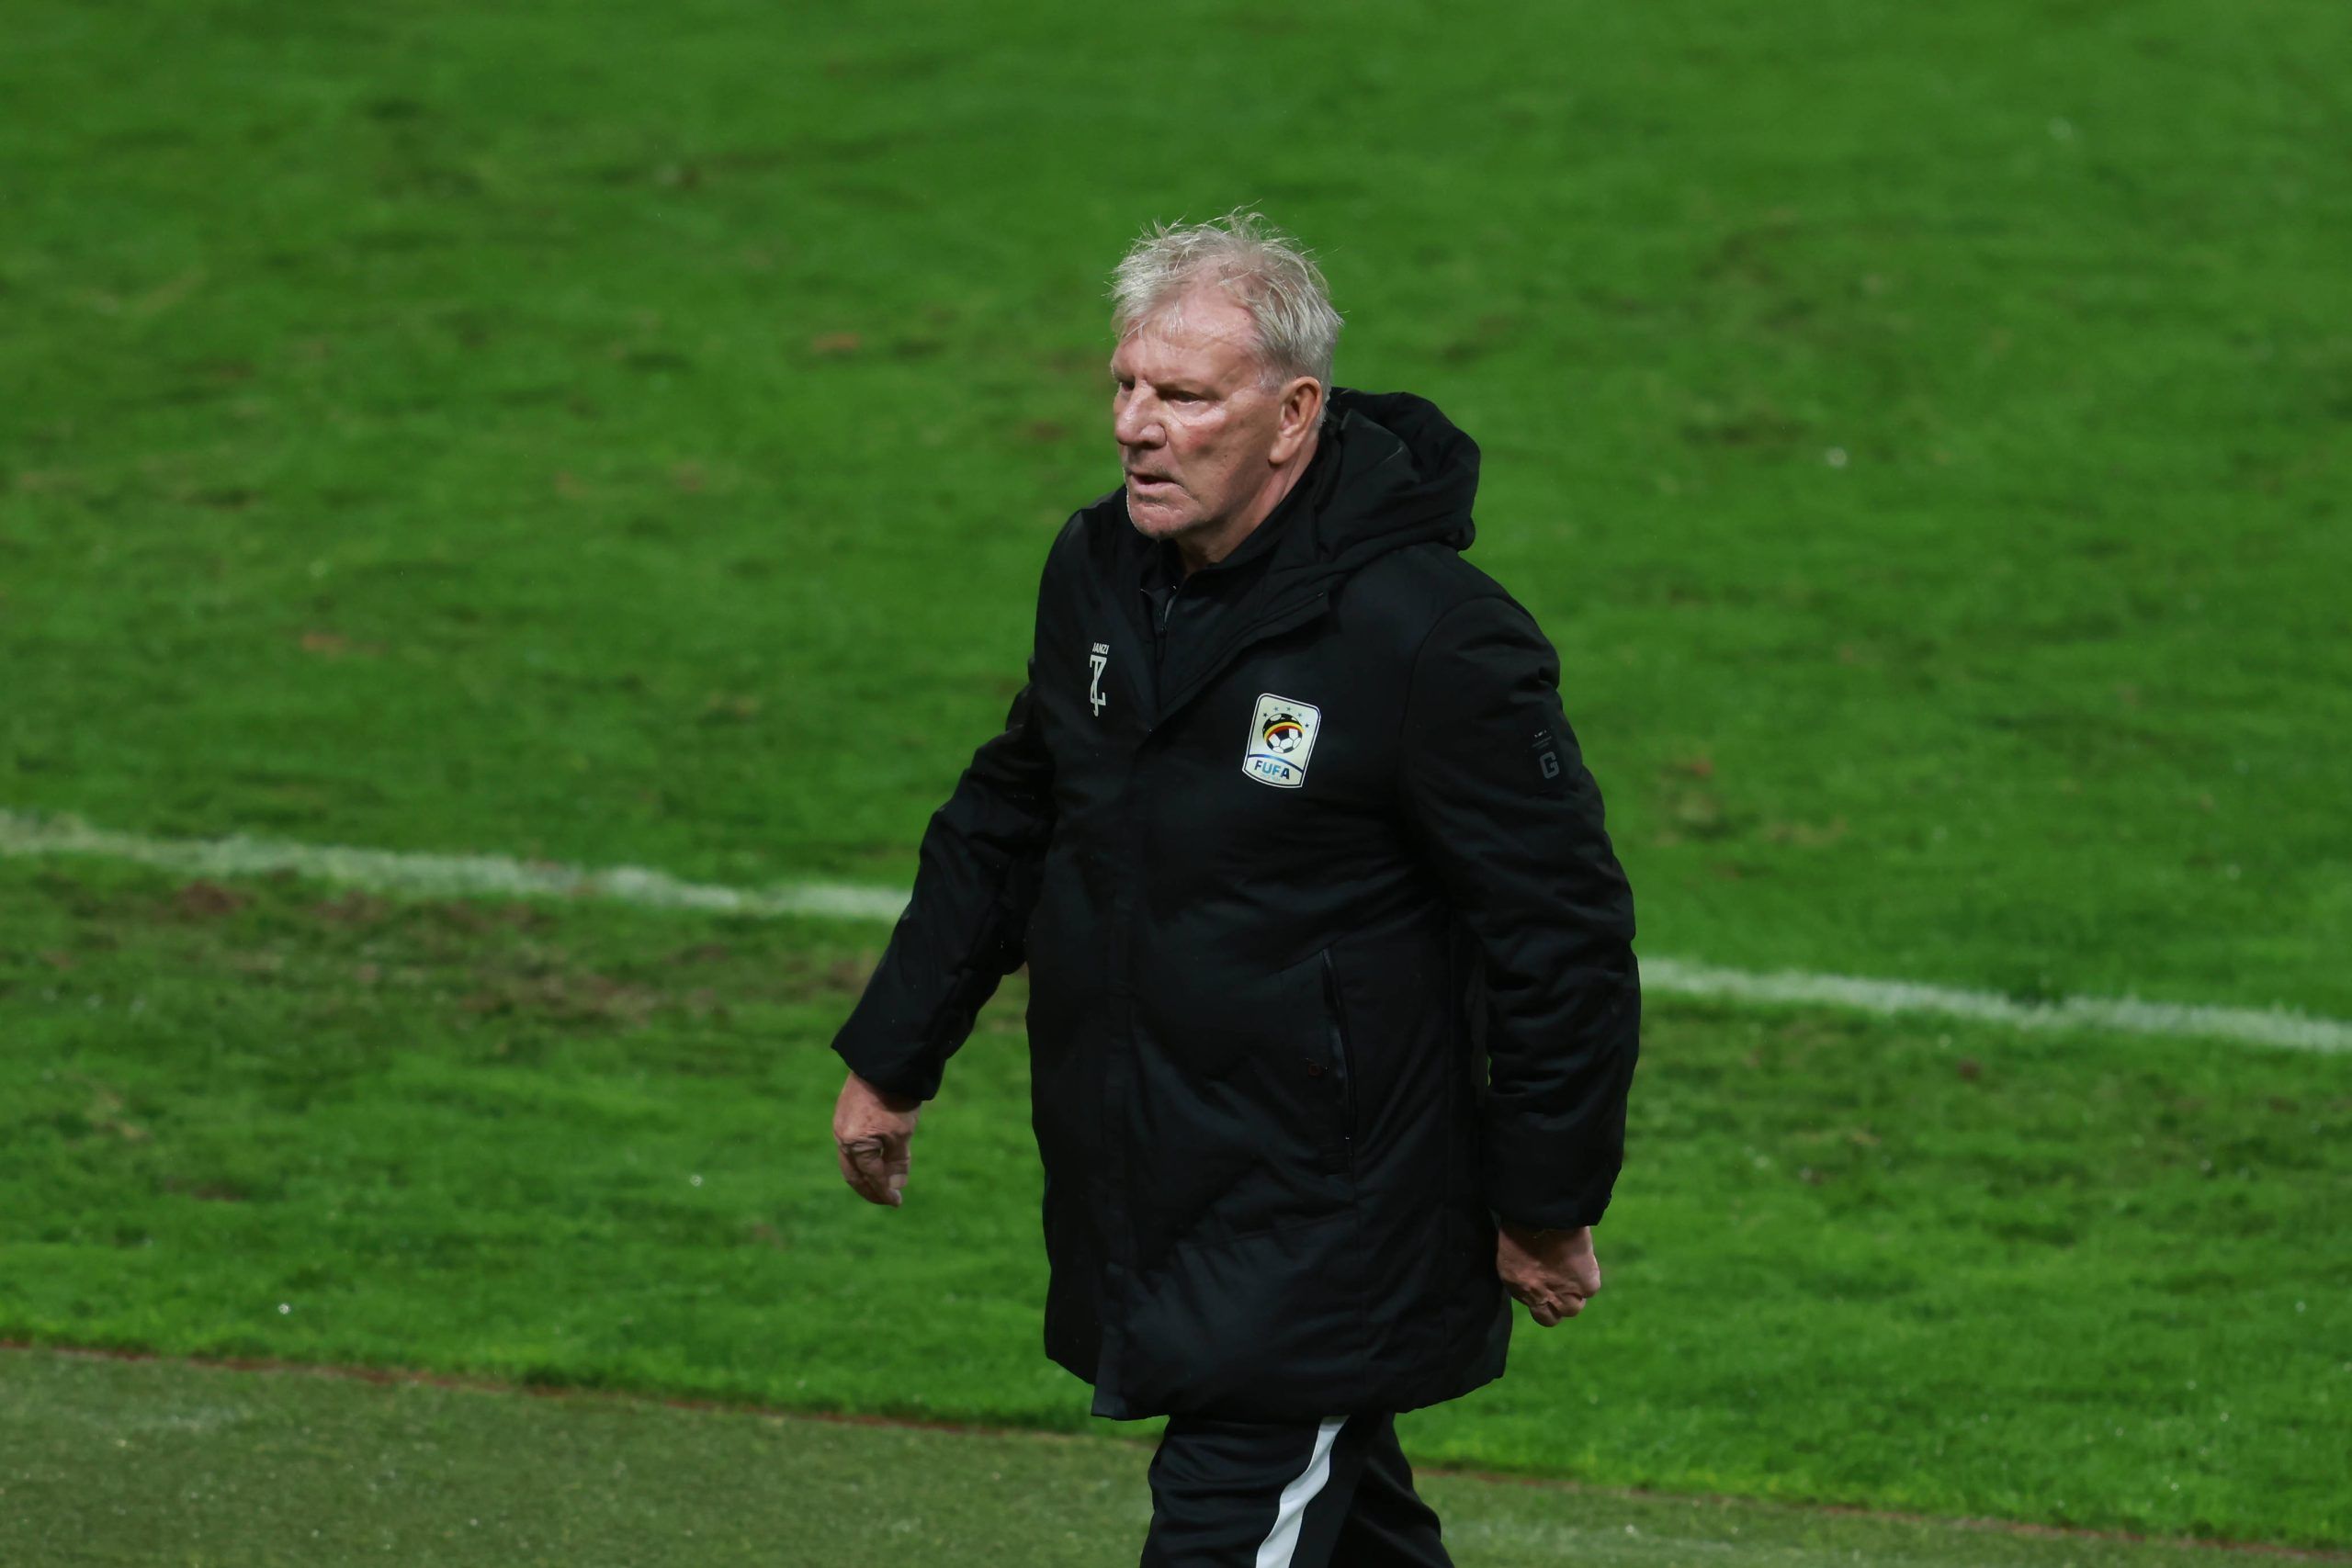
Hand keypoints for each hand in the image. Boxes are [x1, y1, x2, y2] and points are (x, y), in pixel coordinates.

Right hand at [832, 1070, 923, 1206]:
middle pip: (853, 1173)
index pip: (871, 1176)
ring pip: (851, 1159)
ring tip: (881, 1182)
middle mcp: (842, 1136)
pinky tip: (874, 1158)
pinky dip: (863, 1156)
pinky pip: (851, 1144)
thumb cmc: (896, 1098)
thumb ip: (897, 1161)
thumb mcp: (901, 1133)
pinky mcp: (845, 1113)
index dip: (884, 1191)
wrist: (886, 1061)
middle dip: (869, 1189)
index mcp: (855, 1143)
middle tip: (885, 1199)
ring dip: (865, 1173)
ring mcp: (841, 1124)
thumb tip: (895, 1186)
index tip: (897, 1202)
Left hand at [1496, 1220, 1600, 1327]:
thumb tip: (1534, 1265)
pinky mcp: (1585, 1286)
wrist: (1543, 1213)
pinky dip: (1589, 1274)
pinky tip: (1584, 1258)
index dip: (1539, 1298)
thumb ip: (1522, 1263)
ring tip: (1575, 1271)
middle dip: (1556, 1304)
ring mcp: (1561, 1293)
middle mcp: (1536, 1295)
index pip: (1527, 1304)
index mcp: (1514, 1282)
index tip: (1544, 1286)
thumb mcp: (1512, 1244)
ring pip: (1573, 1308)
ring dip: (1575, 1293)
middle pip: (1550, 1318)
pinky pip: (1590, 1288)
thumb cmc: (1523, 1217)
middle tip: (1562, 1283)